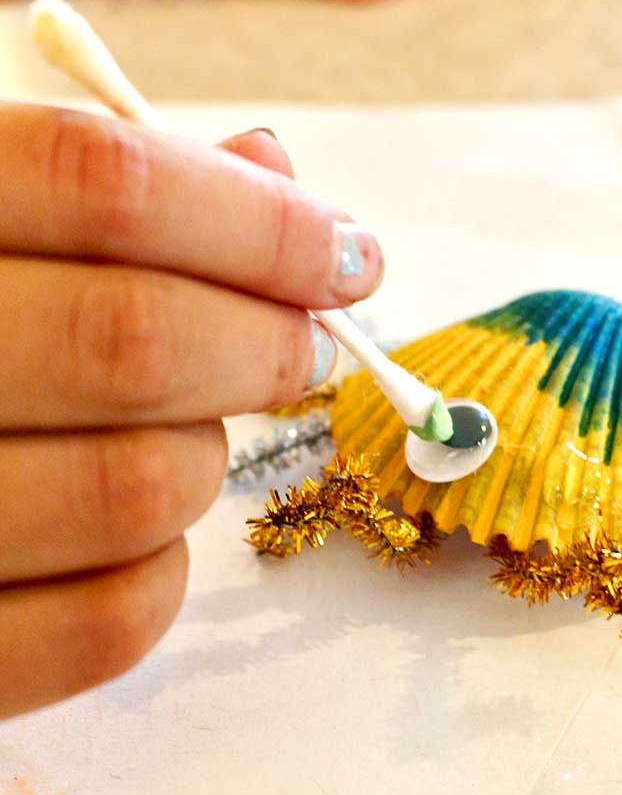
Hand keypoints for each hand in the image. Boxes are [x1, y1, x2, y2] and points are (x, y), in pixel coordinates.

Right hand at [0, 107, 383, 718]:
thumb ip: (106, 190)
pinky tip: (134, 533)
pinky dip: (162, 574)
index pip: (104, 184)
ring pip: (140, 487)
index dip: (256, 219)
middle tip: (300, 346)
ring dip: (206, 456)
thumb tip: (273, 170)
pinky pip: (109, 624)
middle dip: (264, 341)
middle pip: (136, 339)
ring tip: (185, 434)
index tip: (344, 253)